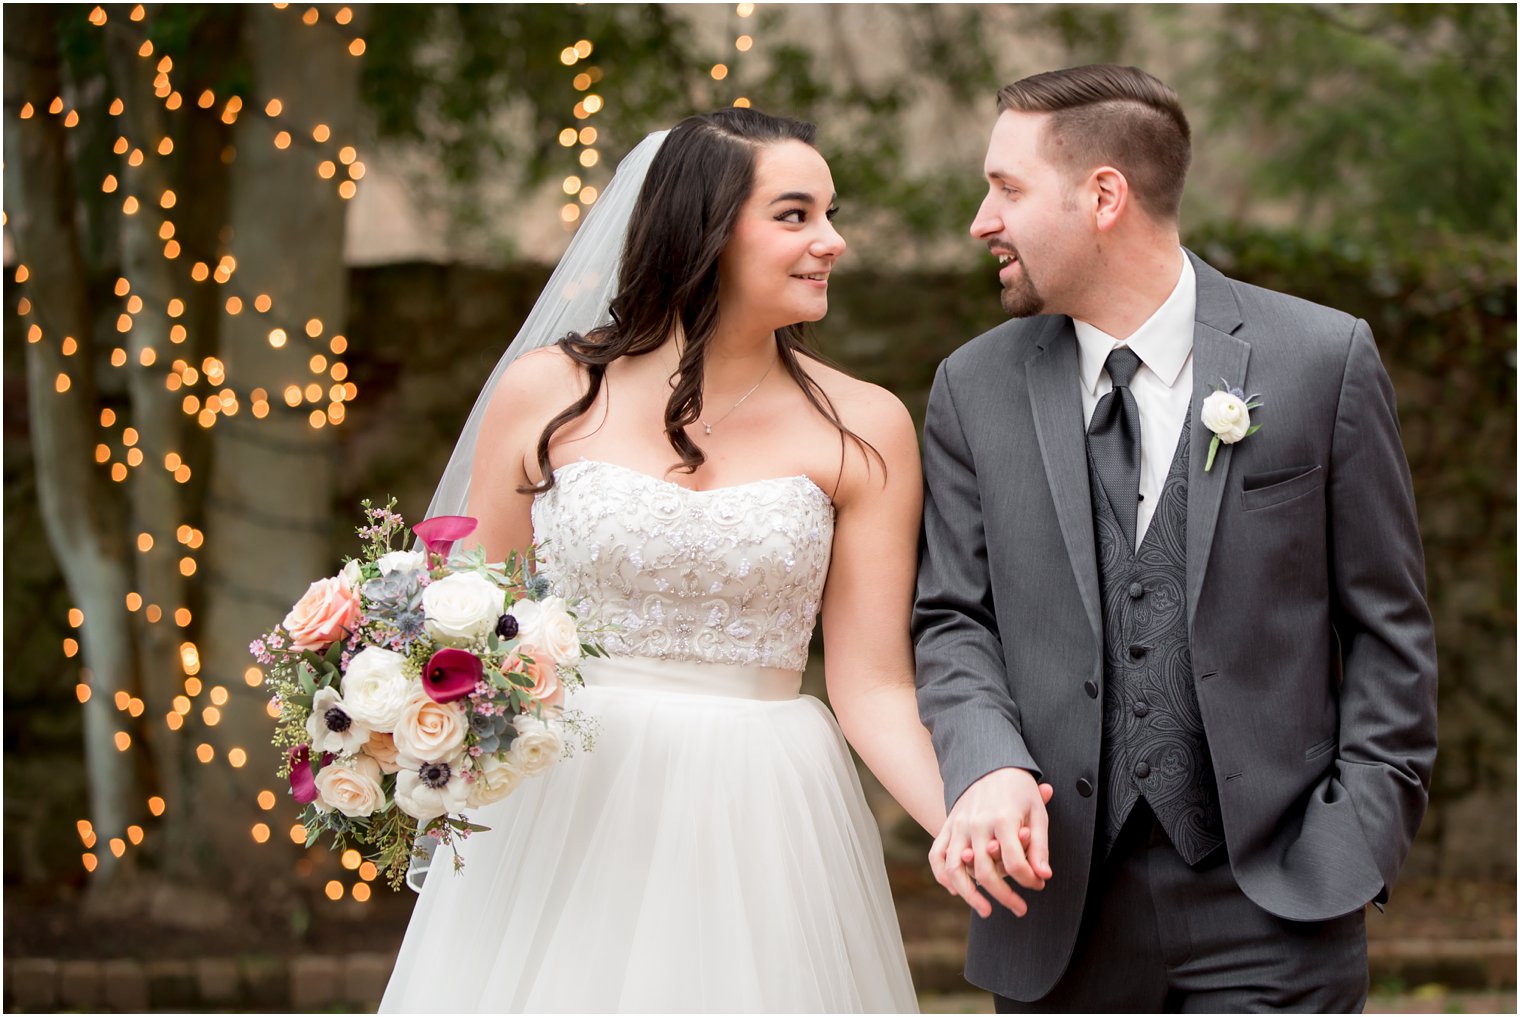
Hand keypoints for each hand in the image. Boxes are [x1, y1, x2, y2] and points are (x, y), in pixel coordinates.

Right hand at [930, 768, 1053, 918]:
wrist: (989, 762)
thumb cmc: (1018, 789)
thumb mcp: (1037, 812)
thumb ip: (1039, 845)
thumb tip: (1044, 876)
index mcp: (1002, 818)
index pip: (1015, 862)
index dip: (1029, 880)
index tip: (1038, 885)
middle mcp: (976, 823)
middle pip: (986, 870)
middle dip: (1005, 896)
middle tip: (1020, 908)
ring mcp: (958, 825)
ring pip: (955, 868)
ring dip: (970, 895)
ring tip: (986, 911)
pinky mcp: (947, 826)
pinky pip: (937, 855)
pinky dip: (943, 876)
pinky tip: (958, 891)